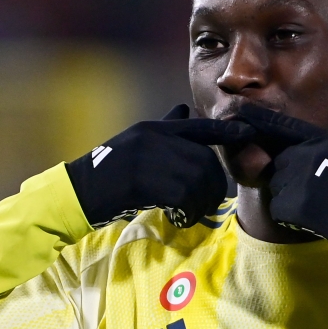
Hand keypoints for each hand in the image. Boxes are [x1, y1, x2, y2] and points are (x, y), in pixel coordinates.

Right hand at [66, 105, 254, 228]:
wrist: (79, 192)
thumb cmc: (109, 171)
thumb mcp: (136, 143)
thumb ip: (164, 130)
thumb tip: (183, 110)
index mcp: (153, 129)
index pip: (199, 126)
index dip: (226, 130)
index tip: (248, 133)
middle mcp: (153, 139)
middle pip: (204, 160)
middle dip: (213, 185)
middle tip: (207, 203)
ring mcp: (148, 159)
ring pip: (196, 179)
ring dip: (200, 202)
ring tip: (190, 213)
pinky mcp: (143, 182)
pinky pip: (182, 196)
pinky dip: (186, 212)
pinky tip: (178, 218)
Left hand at [237, 104, 327, 251]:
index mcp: (322, 139)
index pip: (284, 126)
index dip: (262, 120)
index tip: (241, 112)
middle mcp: (302, 155)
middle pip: (281, 161)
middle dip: (290, 173)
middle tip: (312, 189)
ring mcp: (293, 180)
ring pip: (278, 185)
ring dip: (289, 194)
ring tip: (314, 206)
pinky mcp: (288, 205)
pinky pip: (278, 207)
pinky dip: (289, 214)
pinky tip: (309, 219)